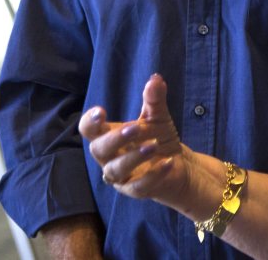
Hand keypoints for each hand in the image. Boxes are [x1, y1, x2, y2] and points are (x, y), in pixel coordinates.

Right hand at [79, 74, 190, 206]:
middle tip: (136, 127)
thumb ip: (154, 99)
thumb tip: (156, 78)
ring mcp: (122, 176)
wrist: (178, 164)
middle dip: (115, 138)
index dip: (90, 122)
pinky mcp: (137, 190)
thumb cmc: (159, 137)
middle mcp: (110, 157)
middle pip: (99, 150)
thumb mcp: (158, 116)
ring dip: (134, 157)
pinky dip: (153, 174)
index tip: (100, 112)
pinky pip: (139, 186)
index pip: (88, 130)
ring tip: (154, 144)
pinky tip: (168, 161)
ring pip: (115, 170)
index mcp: (109, 136)